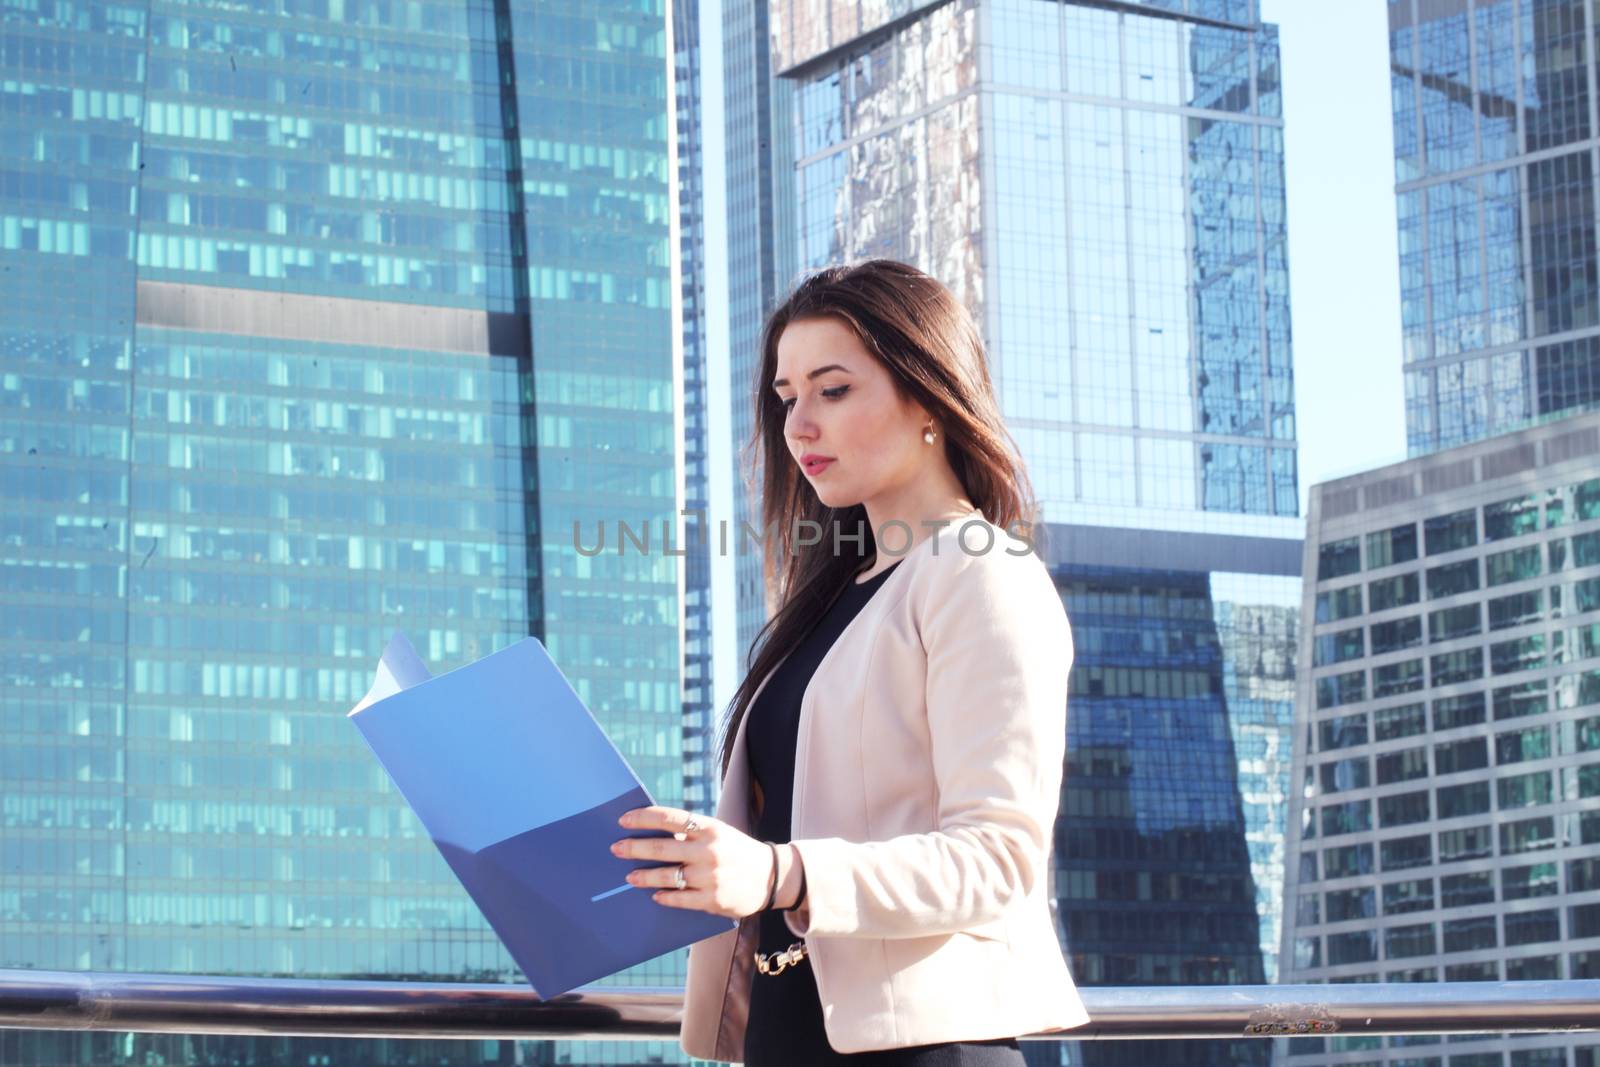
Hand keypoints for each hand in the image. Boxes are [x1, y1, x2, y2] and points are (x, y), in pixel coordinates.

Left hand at [611, 806, 775, 917]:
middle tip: (616, 848)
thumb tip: (652, 832)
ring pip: (667, 877)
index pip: (670, 818)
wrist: (771, 876)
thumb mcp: (719, 833)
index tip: (623, 819)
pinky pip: (680, 899)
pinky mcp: (712, 900)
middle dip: (634, 848)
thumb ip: (690, 833)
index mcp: (710, 828)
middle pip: (662, 848)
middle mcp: (709, 850)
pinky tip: (655, 895)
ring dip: (645, 877)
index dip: (644, 818)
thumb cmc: (736, 851)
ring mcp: (710, 877)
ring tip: (630, 877)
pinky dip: (665, 897)